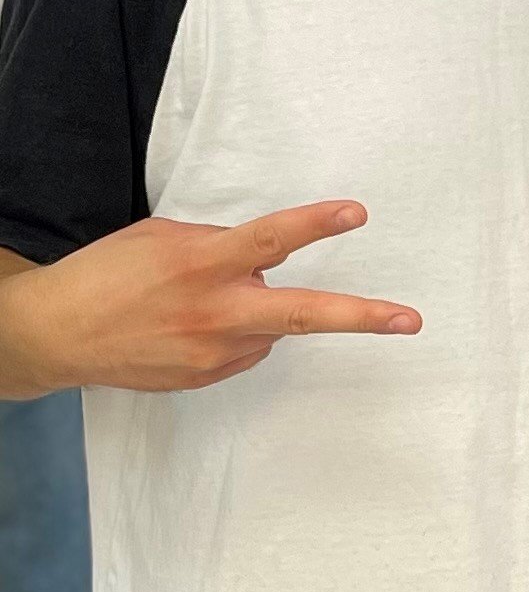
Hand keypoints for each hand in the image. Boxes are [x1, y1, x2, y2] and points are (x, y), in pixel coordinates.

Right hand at [1, 200, 419, 397]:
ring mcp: (211, 353)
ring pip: (271, 327)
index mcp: (204, 264)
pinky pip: (244, 348)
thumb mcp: (167, 236)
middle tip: (409, 320)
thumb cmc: (110, 273)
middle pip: (302, 313)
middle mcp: (215, 313)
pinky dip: (237, 331)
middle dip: (362, 317)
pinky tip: (194, 323)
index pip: (272, 237)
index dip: (317, 224)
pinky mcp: (203, 379)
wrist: (57, 335)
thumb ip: (223, 244)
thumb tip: (267, 257)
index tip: (357, 212)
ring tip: (200, 298)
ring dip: (260, 308)